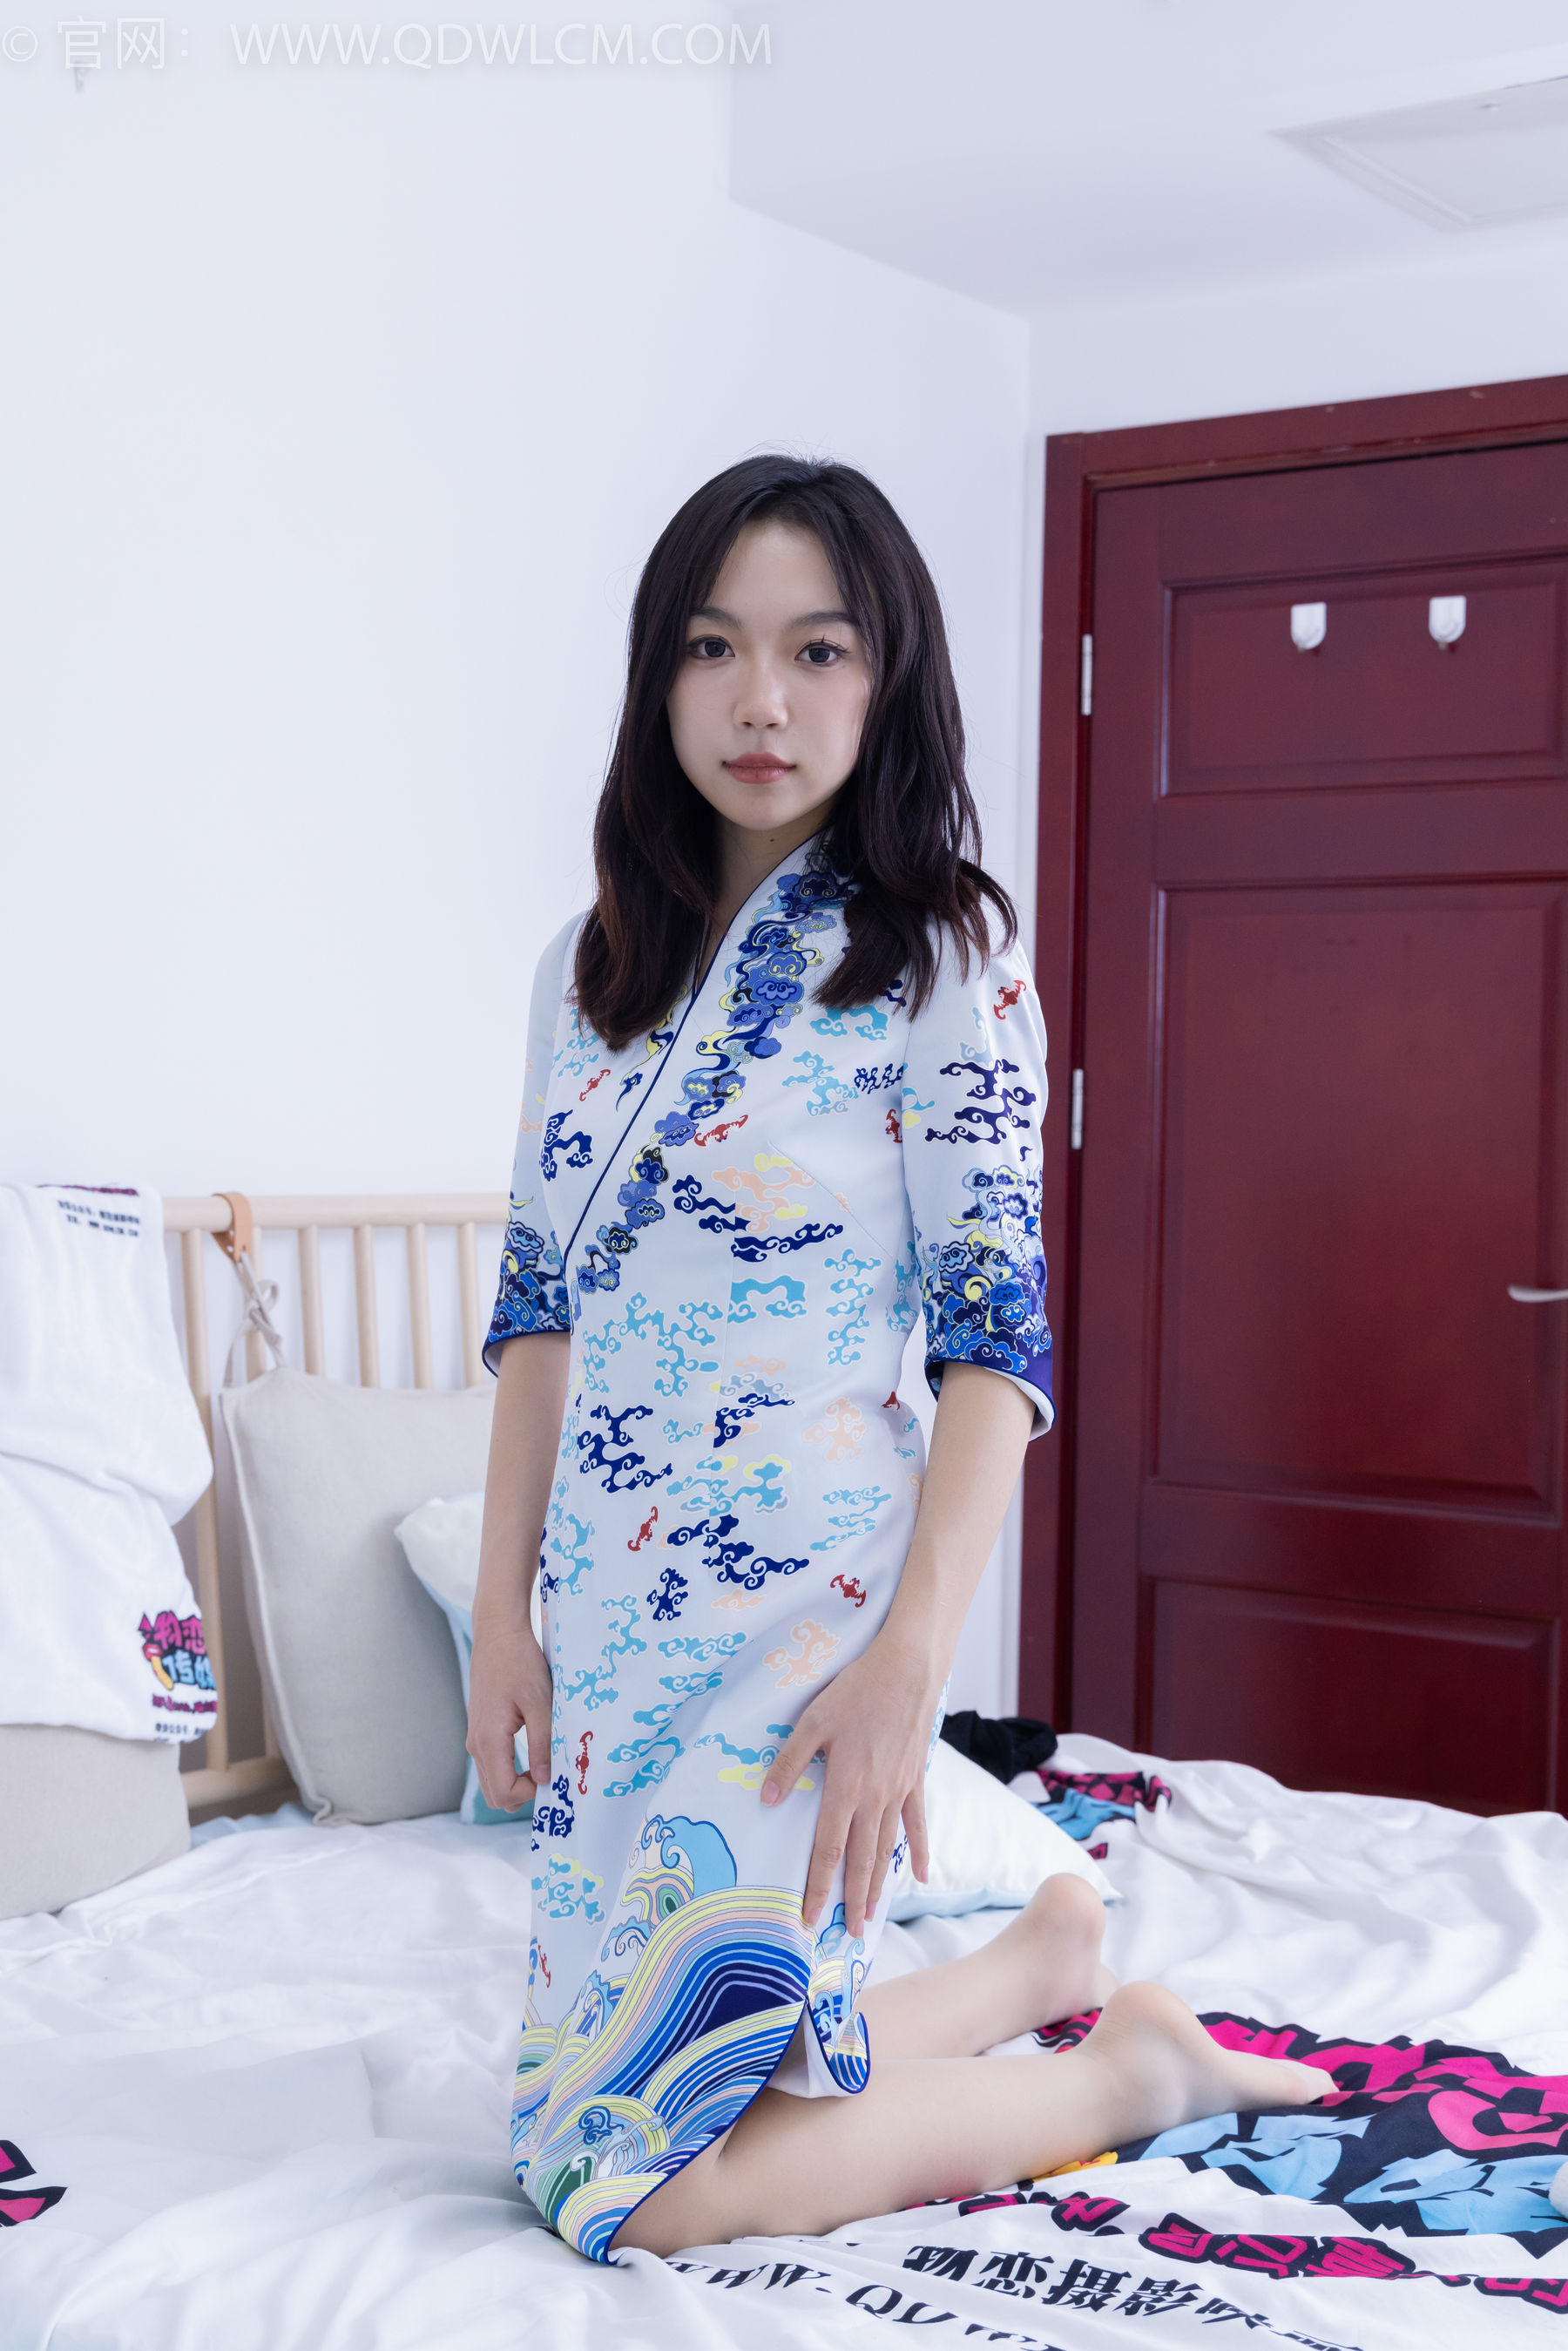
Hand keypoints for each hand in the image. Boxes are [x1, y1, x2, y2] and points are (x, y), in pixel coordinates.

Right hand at [467, 1608, 552, 1812]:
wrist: (497, 1633)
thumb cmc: (520, 1662)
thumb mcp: (540, 1702)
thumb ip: (543, 1743)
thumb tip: (546, 1779)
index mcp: (489, 1740)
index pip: (504, 1793)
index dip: (529, 1793)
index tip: (551, 1774)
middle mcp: (476, 1745)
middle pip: (495, 1795)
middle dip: (523, 1793)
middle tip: (549, 1772)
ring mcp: (475, 1738)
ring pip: (492, 1782)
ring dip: (517, 1781)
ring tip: (545, 1761)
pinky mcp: (481, 1730)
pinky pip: (493, 1764)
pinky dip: (511, 1769)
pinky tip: (534, 1750)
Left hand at [760, 1636, 938, 1938]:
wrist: (908, 1670)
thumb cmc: (856, 1691)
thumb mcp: (812, 1720)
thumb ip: (790, 1761)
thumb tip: (766, 1799)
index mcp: (845, 1787)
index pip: (827, 1850)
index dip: (818, 1886)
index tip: (809, 1918)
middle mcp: (874, 1798)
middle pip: (860, 1860)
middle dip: (851, 1900)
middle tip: (846, 1935)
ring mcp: (899, 1792)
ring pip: (886, 1849)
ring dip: (878, 1885)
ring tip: (871, 1916)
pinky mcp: (916, 1780)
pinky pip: (918, 1825)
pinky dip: (920, 1852)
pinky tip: (922, 1876)